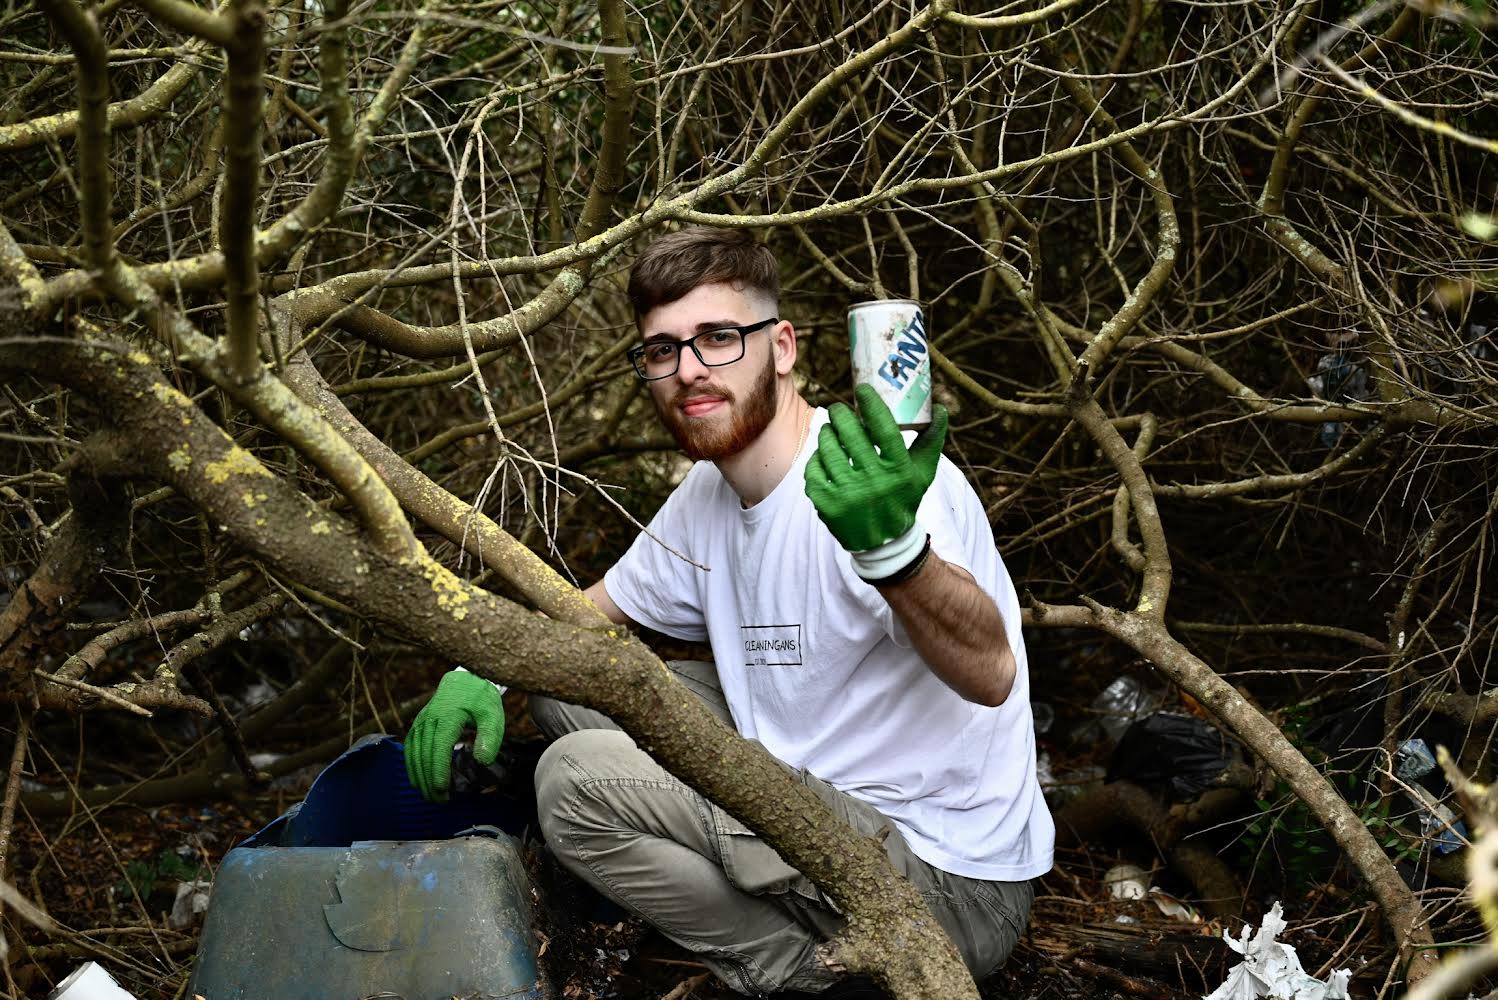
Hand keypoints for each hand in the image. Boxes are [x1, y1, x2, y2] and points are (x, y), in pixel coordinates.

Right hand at [403, 670, 504, 801]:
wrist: (465, 679)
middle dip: (429, 780)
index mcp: (447, 718)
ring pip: (414, 753)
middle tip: (438, 801)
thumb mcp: (493, 715)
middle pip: (425, 755)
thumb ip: (490, 737)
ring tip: (428, 796)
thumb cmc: (481, 700)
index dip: (438, 772)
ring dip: (419, 776)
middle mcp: (429, 720)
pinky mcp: (418, 723)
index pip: (439, 750)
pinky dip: (411, 765)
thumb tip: (483, 761)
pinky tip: (416, 779)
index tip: (442, 791)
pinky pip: (410, 747)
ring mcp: (421, 721)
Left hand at [803, 384, 947, 552]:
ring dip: (827, 434)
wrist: (883, 542)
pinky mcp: (826, 504)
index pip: (884, 429)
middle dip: (841, 415)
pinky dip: (817, 459)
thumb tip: (940, 408)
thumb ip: (931, 441)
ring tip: (830, 430)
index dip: (871, 404)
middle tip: (839, 410)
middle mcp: (874, 483)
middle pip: (851, 434)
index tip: (862, 389)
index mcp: (899, 471)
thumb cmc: (903, 498)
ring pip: (828, 448)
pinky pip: (814, 469)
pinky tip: (823, 456)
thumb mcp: (922, 473)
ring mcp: (848, 494)